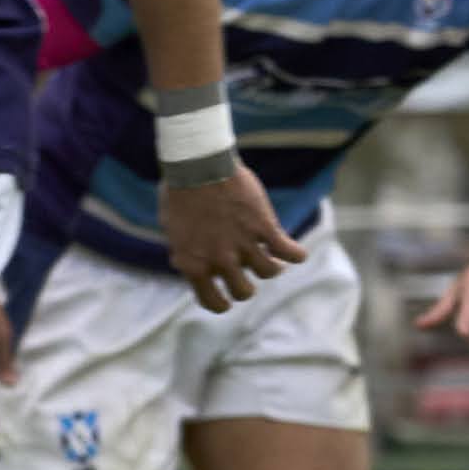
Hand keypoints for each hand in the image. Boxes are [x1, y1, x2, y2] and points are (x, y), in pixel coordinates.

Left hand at [159, 165, 306, 312]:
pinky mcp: (265, 228)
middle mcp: (220, 260)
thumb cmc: (179, 194)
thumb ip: (184, 252)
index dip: (221, 303)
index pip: (212, 301)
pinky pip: (291, 253)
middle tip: (246, 272)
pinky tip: (295, 252)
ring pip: (270, 273)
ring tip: (270, 257)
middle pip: (244, 292)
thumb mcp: (172, 230)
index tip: (226, 300)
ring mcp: (244, 245)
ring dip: (271, 267)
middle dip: (246, 286)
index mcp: (192, 264)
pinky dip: (296, 254)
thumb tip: (187, 266)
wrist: (197, 166)